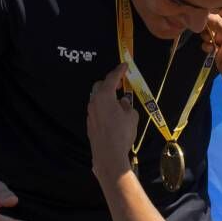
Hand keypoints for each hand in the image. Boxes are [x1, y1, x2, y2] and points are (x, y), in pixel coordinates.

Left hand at [87, 64, 137, 183]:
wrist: (108, 155)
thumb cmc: (122, 133)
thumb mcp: (131, 116)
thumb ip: (127, 105)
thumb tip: (123, 102)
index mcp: (104, 96)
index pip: (111, 78)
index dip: (119, 70)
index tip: (125, 65)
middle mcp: (94, 102)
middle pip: (100, 86)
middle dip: (110, 83)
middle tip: (121, 85)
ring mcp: (90, 114)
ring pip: (97, 99)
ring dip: (107, 97)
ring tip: (119, 102)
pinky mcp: (90, 124)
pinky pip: (97, 110)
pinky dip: (104, 108)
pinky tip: (113, 116)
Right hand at [206, 7, 221, 99]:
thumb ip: (219, 25)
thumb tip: (206, 14)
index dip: (218, 11)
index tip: (205, 12)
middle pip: (219, 23)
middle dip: (210, 24)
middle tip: (201, 25)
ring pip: (213, 34)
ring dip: (207, 35)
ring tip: (205, 38)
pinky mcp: (220, 54)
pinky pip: (211, 45)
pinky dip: (207, 45)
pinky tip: (208, 48)